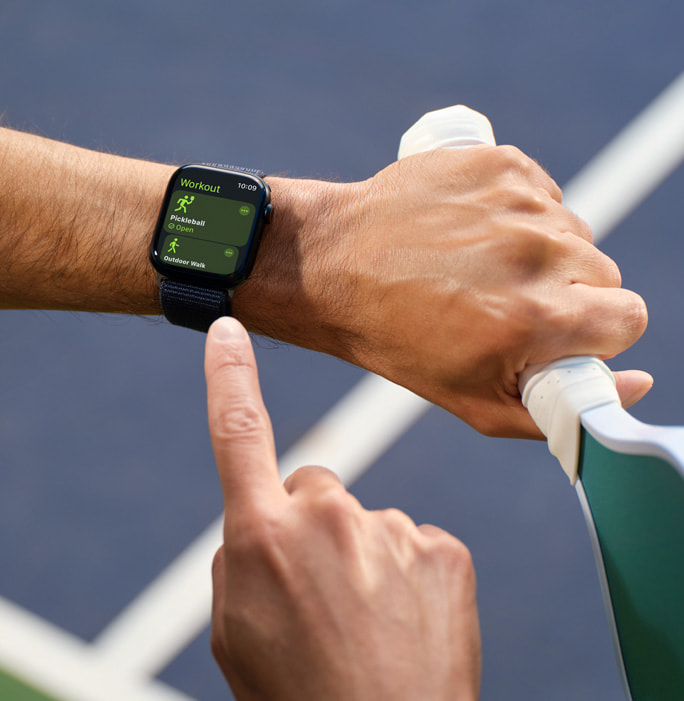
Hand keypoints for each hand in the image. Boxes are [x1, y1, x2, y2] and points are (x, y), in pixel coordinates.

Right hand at [205, 317, 480, 700]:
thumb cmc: (297, 694)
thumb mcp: (232, 631)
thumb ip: (240, 559)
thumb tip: (264, 524)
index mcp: (260, 534)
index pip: (237, 432)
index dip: (227, 376)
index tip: (227, 331)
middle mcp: (325, 518)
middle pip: (312, 486)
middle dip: (309, 524)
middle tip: (319, 594)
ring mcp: (390, 529)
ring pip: (364, 522)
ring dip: (361, 558)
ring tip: (365, 626)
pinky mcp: (443, 548)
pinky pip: (413, 541)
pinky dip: (407, 574)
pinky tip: (404, 624)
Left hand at [244, 146, 649, 436]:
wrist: (330, 265)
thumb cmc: (396, 340)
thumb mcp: (471, 400)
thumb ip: (558, 410)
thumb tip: (636, 385)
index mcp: (538, 316)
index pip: (629, 319)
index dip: (594, 333)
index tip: (553, 335)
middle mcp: (539, 253)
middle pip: (604, 274)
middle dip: (569, 294)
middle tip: (505, 303)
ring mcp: (520, 202)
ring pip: (573, 232)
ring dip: (542, 251)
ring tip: (477, 266)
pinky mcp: (500, 164)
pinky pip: (543, 193)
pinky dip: (519, 211)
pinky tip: (470, 231)